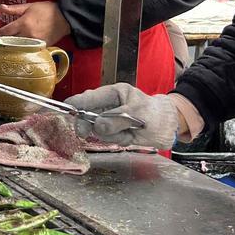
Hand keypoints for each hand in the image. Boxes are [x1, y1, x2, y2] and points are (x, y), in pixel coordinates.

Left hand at [0, 1, 70, 44]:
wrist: (65, 17)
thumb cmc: (47, 10)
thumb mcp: (30, 6)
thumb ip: (14, 9)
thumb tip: (2, 8)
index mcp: (23, 23)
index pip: (5, 32)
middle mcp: (27, 34)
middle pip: (10, 41)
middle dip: (4, 41)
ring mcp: (34, 42)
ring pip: (18, 47)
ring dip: (13, 46)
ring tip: (8, 46)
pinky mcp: (41, 46)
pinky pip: (29, 49)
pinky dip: (24, 49)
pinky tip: (21, 48)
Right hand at [67, 83, 187, 148]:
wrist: (169, 128)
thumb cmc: (156, 114)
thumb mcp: (137, 114)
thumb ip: (116, 120)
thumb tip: (97, 126)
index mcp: (114, 93)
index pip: (89, 97)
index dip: (76, 104)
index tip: (66, 110)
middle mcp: (109, 106)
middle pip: (88, 114)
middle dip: (89, 125)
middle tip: (85, 133)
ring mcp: (111, 119)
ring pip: (97, 129)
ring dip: (110, 135)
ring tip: (127, 133)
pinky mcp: (114, 132)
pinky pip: (107, 138)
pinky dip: (117, 141)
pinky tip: (129, 138)